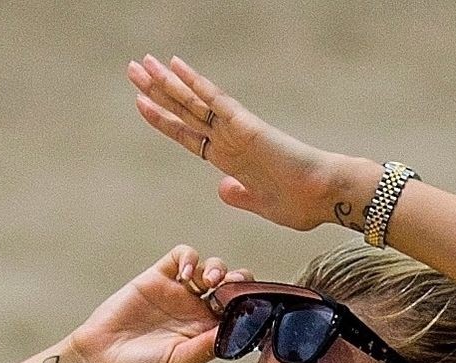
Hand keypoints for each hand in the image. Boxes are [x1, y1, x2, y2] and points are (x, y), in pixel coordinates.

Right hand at [67, 245, 254, 362]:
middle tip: (233, 288)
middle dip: (239, 283)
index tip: (252, 306)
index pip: (239, 314)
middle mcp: (197, 312)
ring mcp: (178, 293)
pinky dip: (190, 258)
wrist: (101, 360)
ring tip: (209, 282)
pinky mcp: (158, 277)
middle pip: (231, 287)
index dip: (249, 306)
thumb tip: (236, 331)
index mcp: (207, 334)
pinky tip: (186, 275)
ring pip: (211, 269)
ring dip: (218, 270)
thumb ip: (207, 347)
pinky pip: (182, 256)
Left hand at [126, 53, 346, 233]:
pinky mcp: (246, 126)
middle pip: (185, 111)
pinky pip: (215, 101)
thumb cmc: (301, 204)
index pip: (189, 135)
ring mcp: (236, 131)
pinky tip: (176, 66)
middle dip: (156, 91)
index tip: (142, 105)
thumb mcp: (262, 205)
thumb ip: (241, 197)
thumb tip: (222, 190)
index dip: (164, 120)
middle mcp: (229, 140)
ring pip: (193, 102)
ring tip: (141, 64)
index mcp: (230, 160)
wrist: (323, 196)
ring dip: (166, 83)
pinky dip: (195, 83)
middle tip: (132, 69)